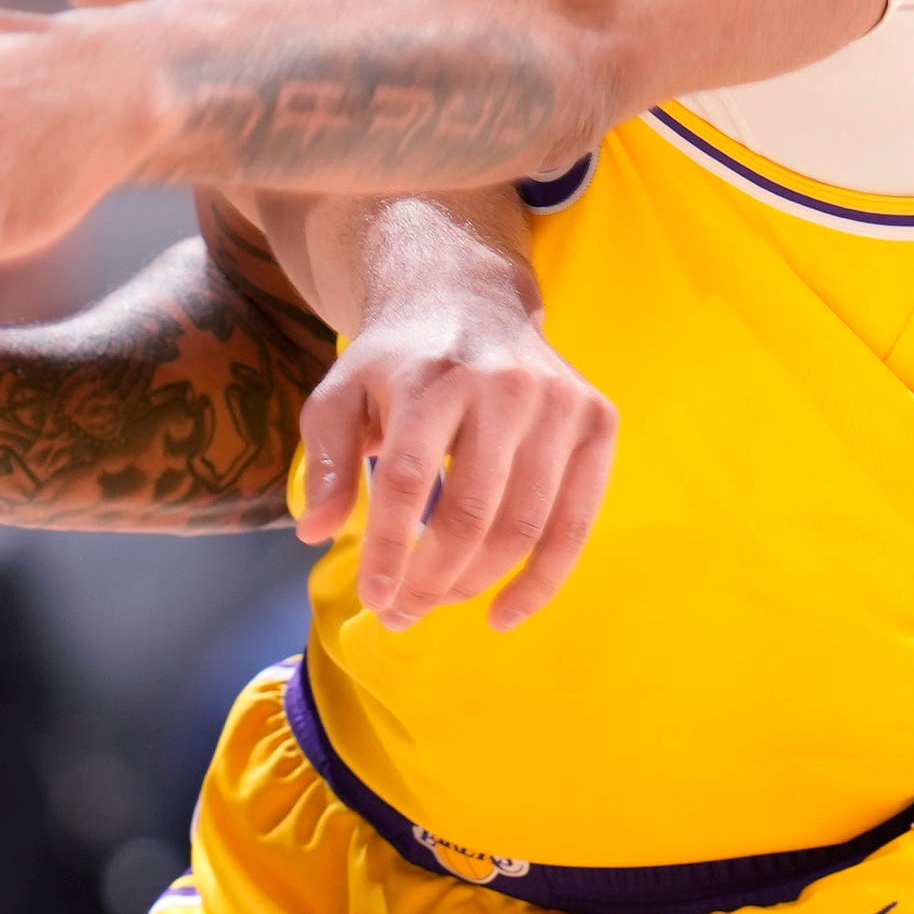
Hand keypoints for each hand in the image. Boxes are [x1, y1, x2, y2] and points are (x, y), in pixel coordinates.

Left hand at [297, 271, 617, 633]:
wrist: (471, 299)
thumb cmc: (397, 362)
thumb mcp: (340, 395)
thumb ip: (324, 460)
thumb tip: (315, 531)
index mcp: (432, 378)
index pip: (409, 481)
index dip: (391, 550)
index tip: (375, 600)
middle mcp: (505, 387)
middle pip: (472, 513)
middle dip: (433, 580)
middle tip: (401, 614)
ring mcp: (560, 403)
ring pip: (524, 526)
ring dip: (477, 583)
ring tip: (438, 604)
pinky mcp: (598, 420)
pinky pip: (576, 522)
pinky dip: (542, 579)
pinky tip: (504, 611)